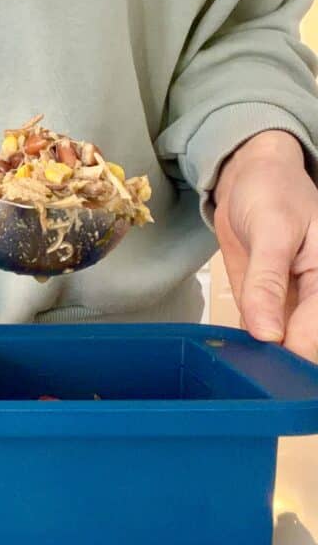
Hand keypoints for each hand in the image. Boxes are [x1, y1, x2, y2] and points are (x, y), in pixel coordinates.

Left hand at [214, 131, 317, 361]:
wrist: (250, 178)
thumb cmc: (272, 191)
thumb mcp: (271, 230)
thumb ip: (267, 283)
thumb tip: (268, 334)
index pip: (317, 332)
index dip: (293, 352)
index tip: (265, 362)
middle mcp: (316, 296)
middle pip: (306, 347)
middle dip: (279, 360)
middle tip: (250, 367)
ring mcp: (292, 304)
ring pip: (283, 346)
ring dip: (262, 358)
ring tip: (242, 362)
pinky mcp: (268, 305)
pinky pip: (261, 334)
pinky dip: (247, 345)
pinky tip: (235, 350)